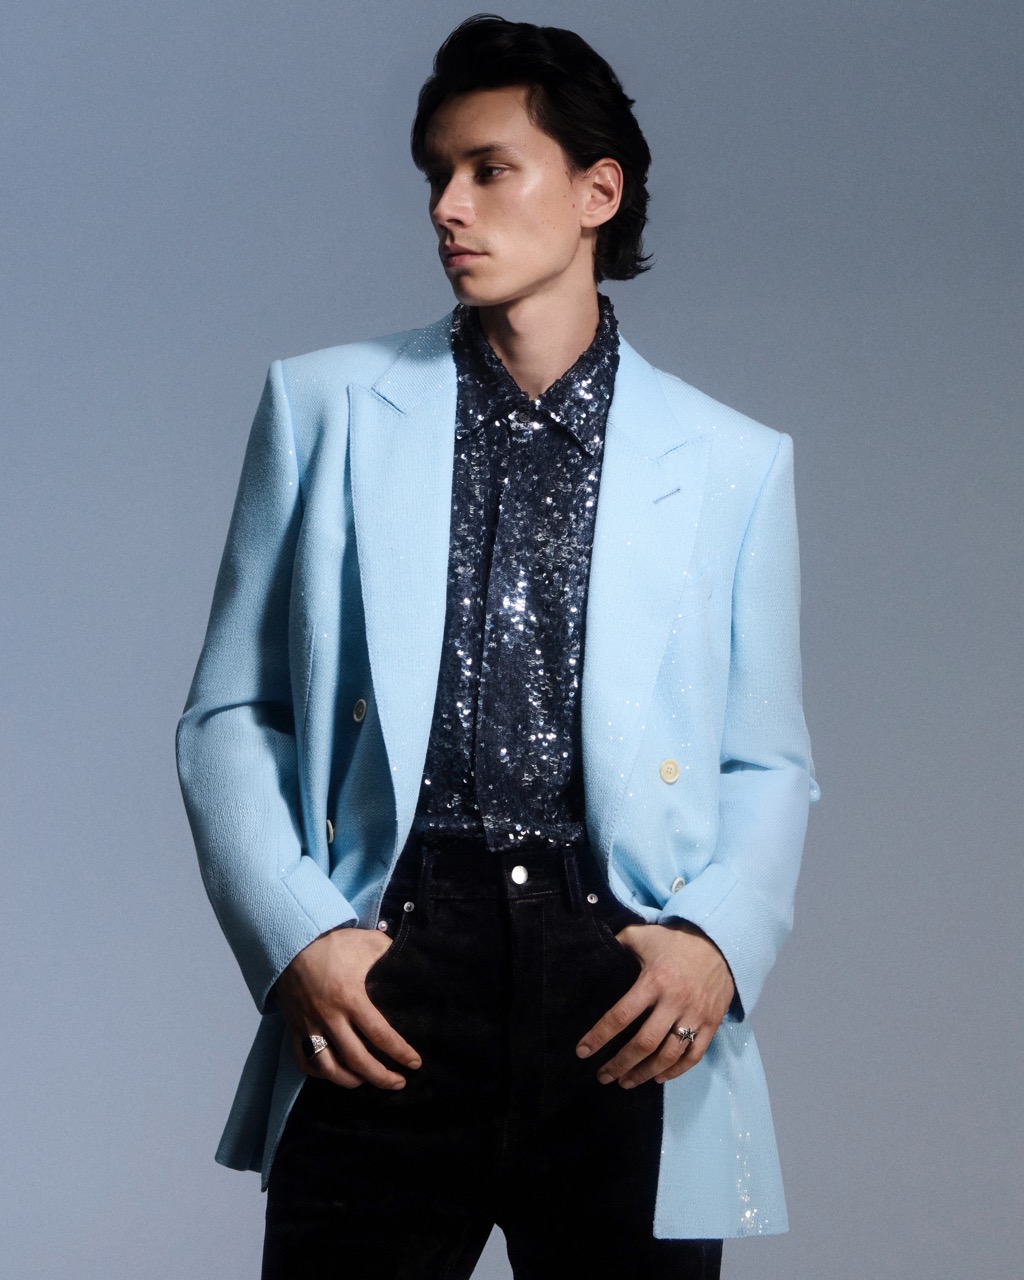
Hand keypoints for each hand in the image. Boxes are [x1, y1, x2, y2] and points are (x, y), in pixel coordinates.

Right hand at [273, 926, 421, 1089]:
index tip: (415, 1063)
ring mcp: (309, 1026)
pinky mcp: (294, 1028)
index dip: (400, 1052)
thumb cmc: (334, 943)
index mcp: (350, 998)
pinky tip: (336, 1073)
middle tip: (398, 1083)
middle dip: (381, 1077)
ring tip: (368, 1081)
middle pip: (357, 1060)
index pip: (380, 1034)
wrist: (292, 941)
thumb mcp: (369, 942)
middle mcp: (329, 1017)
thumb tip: (413, 965)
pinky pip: (304, 1061)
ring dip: (351, 1081)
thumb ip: (391, 955)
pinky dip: (321, 1073)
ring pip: (329, 1068)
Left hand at [575, 921, 734, 1087]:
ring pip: (668, 1055)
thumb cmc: (674, 941)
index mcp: (654, 981)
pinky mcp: (712, 1023)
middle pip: (644, 1044)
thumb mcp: (643, 935)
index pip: (621, 1016)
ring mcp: (695, 1015)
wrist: (720, 943)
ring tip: (625, 1082)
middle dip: (620, 1064)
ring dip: (644, 1073)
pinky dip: (675, 1071)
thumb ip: (619, 942)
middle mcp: (675, 1002)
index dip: (600, 1036)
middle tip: (603, 1076)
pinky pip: (694, 1055)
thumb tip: (594, 949)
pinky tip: (658, 1078)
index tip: (582, 1052)